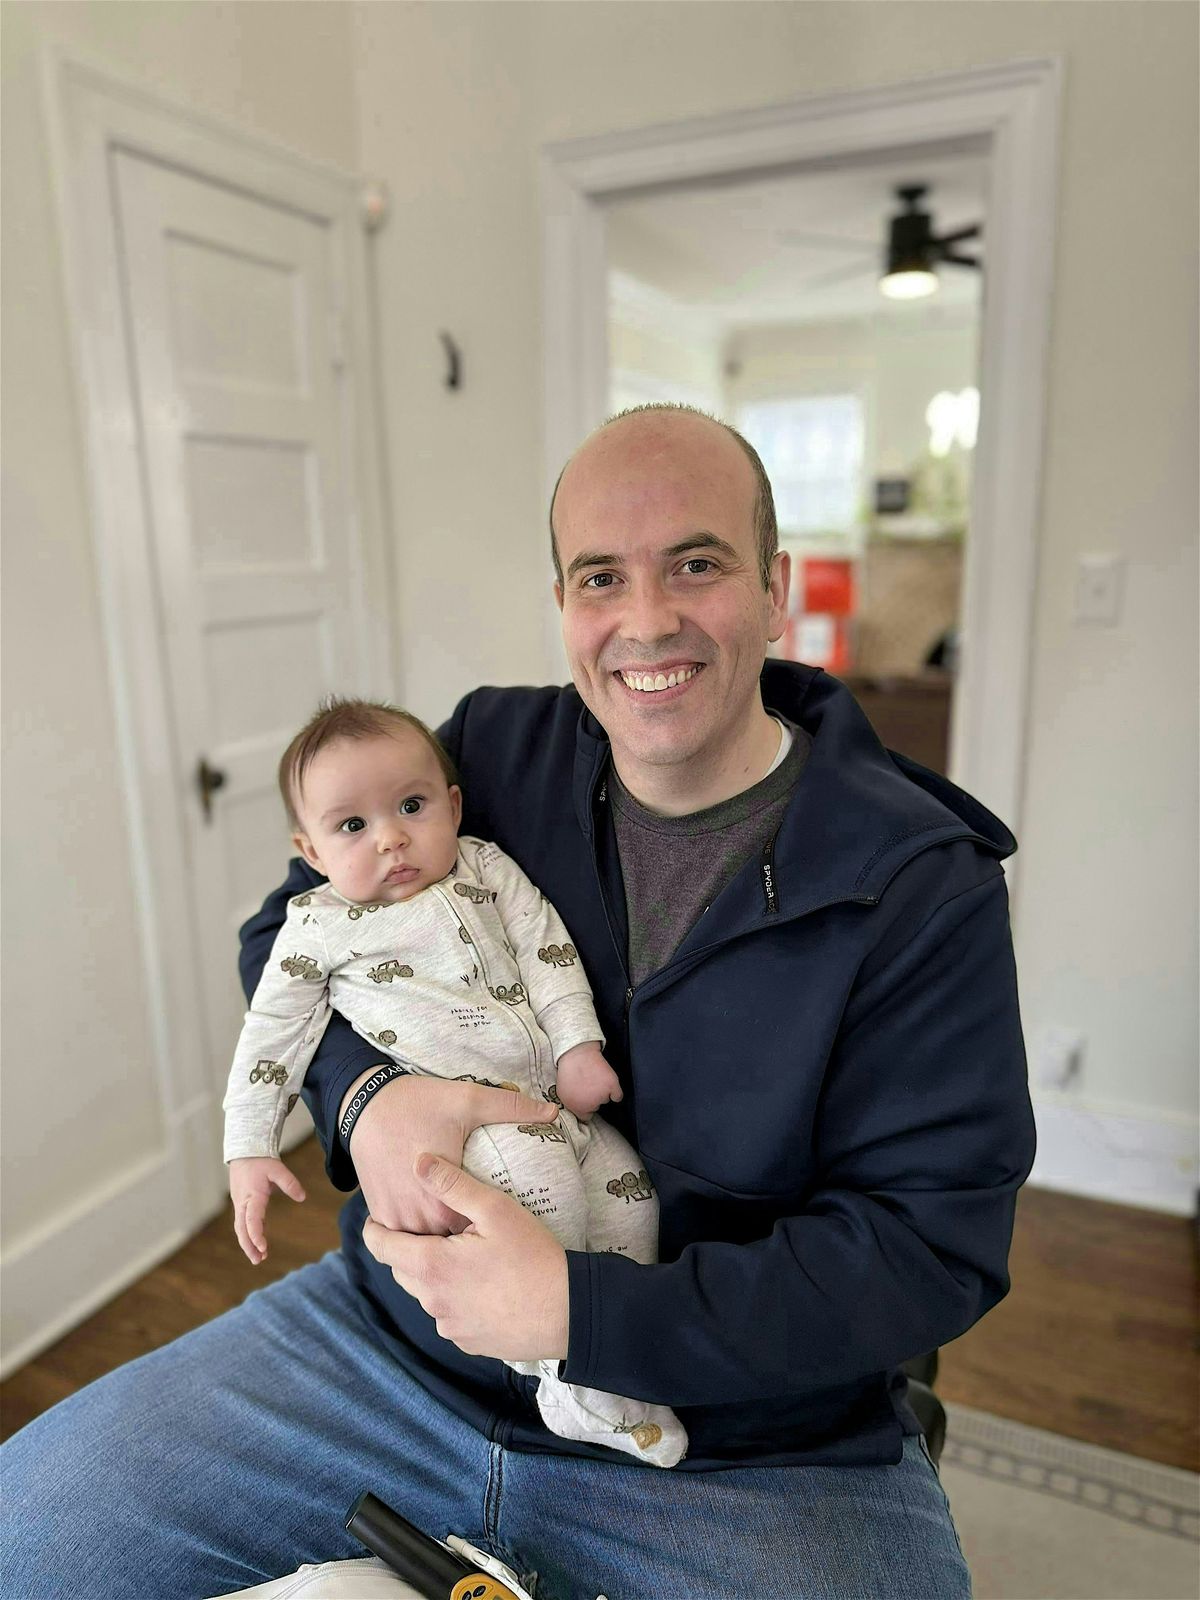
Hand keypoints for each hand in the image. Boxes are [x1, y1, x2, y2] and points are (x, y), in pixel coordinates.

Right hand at [228, 1156, 305, 1263]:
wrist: (244, 1152)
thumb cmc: (261, 1161)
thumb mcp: (278, 1168)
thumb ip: (290, 1183)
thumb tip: (302, 1197)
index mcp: (252, 1196)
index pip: (252, 1220)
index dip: (256, 1235)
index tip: (263, 1247)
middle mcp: (243, 1203)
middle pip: (242, 1229)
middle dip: (249, 1246)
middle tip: (258, 1260)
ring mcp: (240, 1204)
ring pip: (240, 1228)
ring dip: (248, 1243)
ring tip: (258, 1258)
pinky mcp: (241, 1204)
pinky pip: (243, 1223)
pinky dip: (249, 1234)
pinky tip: (259, 1244)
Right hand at [340, 1072, 559, 1235]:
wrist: (365, 1104)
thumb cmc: (420, 1103)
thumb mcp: (469, 1100)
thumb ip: (512, 1108)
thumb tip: (553, 1112)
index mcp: (442, 1202)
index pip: (475, 1236)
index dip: (489, 1232)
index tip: (503, 1229)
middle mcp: (416, 1218)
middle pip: (450, 1246)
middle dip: (467, 1243)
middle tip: (487, 1233)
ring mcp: (394, 1219)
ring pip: (424, 1246)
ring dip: (441, 1241)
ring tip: (464, 1236)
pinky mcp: (379, 1213)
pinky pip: (402, 1236)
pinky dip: (418, 1232)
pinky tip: (435, 1222)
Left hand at [363, 1153, 568, 1361]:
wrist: (569, 1312)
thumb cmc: (534, 1256)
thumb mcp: (495, 1209)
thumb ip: (452, 1184)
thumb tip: (417, 1162)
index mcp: (432, 1266)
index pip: (381, 1247)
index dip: (374, 1229)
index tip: (377, 1217)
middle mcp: (432, 1301)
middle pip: (402, 1270)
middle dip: (409, 1250)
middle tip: (433, 1230)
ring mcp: (449, 1326)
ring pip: (426, 1294)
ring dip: (434, 1275)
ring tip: (463, 1255)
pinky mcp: (468, 1342)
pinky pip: (448, 1316)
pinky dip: (455, 1298)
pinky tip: (481, 1285)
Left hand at [554, 1041, 622, 1119]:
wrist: (577, 1054)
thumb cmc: (568, 1071)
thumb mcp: (562, 1093)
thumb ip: (571, 1105)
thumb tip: (577, 1110)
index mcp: (576, 1108)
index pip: (585, 1117)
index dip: (584, 1108)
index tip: (584, 1100)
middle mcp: (589, 1105)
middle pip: (595, 1108)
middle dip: (592, 1099)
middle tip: (587, 1085)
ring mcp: (601, 1096)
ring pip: (605, 1099)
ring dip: (602, 1092)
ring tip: (593, 1078)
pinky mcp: (612, 1086)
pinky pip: (618, 1096)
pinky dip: (615, 1091)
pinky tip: (608, 1084)